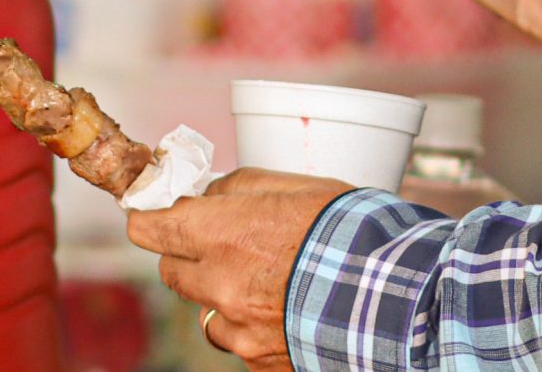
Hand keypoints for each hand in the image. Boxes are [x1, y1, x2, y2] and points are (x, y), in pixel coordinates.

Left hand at [127, 168, 349, 369]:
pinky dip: (248, 324)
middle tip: (219, 242)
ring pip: (202, 308)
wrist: (393, 296)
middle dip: (186, 254)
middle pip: (169, 269)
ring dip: (217, 292)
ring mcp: (237, 327)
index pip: (149, 226)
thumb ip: (239, 188)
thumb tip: (210, 193)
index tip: (153, 210)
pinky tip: (282, 307)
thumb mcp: (294, 187)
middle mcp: (218, 283)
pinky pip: (235, 338)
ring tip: (262, 279)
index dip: (148, 216)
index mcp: (220, 233)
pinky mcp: (257, 358)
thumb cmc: (349, 232)